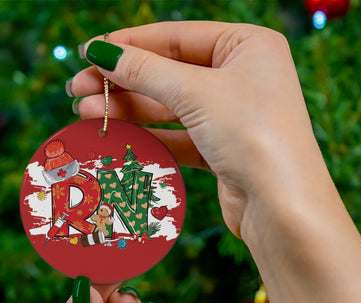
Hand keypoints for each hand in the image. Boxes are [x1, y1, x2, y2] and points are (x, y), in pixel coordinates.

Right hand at [70, 21, 320, 239]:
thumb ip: (145, 71)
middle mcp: (244, 77)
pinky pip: (180, 136)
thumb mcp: (196, 92)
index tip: (89, 52)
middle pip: (171, 72)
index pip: (177, 37)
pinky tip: (117, 135)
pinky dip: (150, 136)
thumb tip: (101, 52)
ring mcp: (234, 116)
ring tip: (87, 114)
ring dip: (130, 110)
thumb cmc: (252, 135)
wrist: (282, 207)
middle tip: (78, 89)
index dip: (130, 44)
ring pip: (172, 107)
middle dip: (123, 82)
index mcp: (248, 46)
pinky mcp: (224, 151)